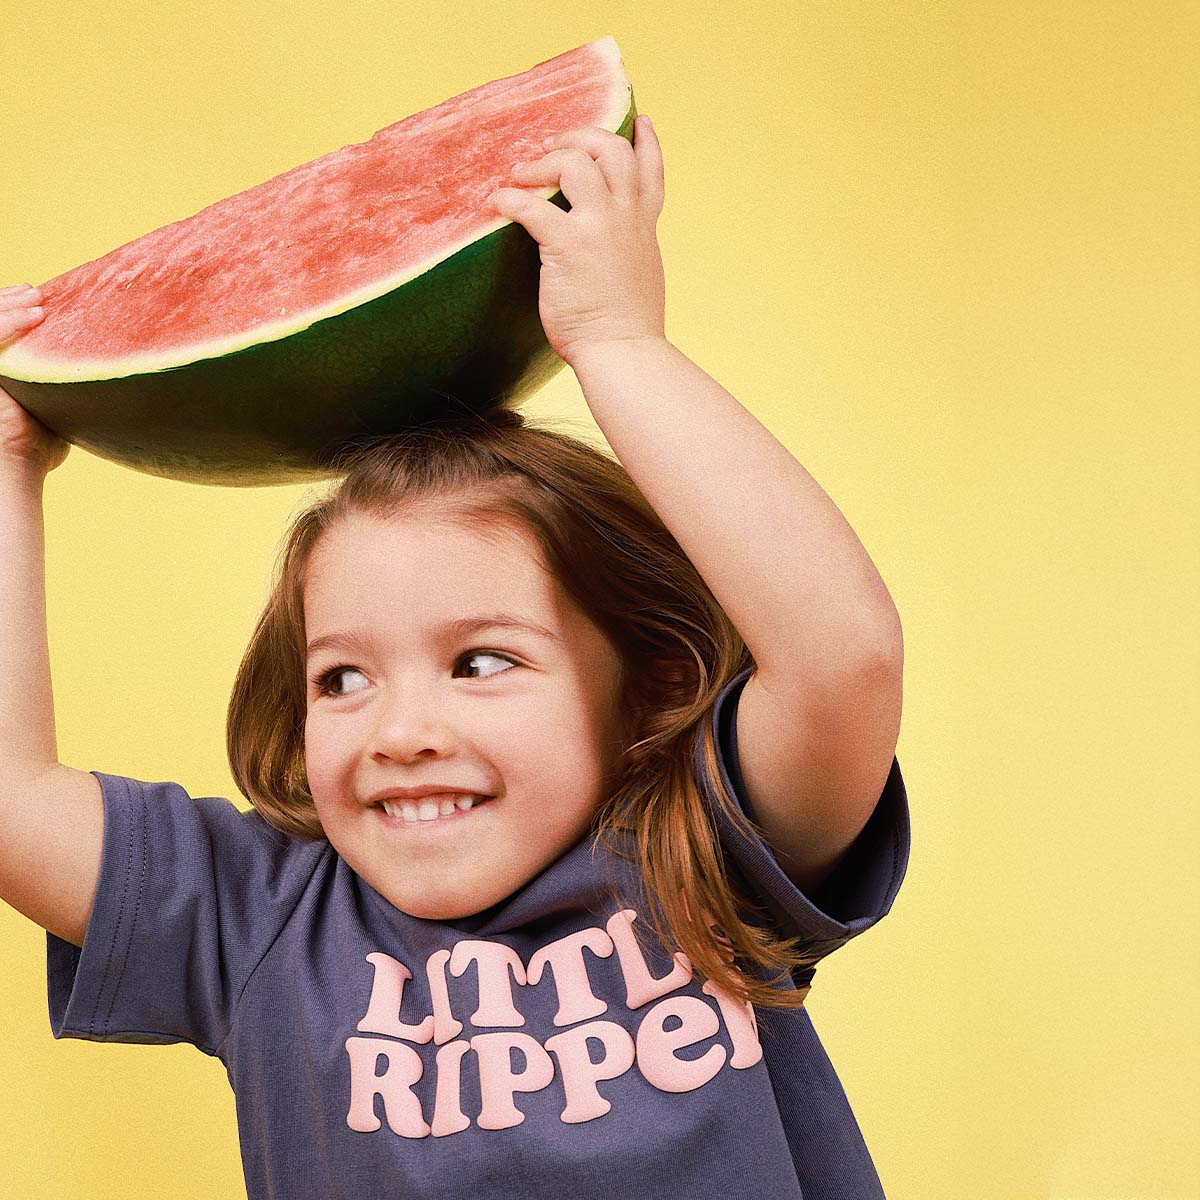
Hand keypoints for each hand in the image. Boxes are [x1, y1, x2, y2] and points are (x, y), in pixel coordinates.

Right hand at [0, 285, 69, 476]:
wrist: (18, 466)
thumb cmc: (39, 447)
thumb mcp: (56, 407)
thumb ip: (65, 388)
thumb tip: (107, 378)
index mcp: (0, 370)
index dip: (10, 310)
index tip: (38, 301)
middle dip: (8, 300)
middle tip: (35, 292)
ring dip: (10, 305)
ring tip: (36, 298)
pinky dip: (10, 323)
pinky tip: (35, 315)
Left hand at [486, 115, 666, 369]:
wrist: (623, 352)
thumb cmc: (627, 328)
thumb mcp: (641, 276)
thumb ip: (629, 251)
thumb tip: (612, 250)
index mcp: (643, 226)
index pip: (651, 170)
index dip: (646, 140)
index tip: (639, 119)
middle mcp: (625, 218)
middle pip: (610, 148)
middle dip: (579, 138)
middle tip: (551, 146)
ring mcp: (599, 228)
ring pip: (574, 162)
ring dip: (542, 161)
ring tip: (521, 172)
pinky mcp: (568, 245)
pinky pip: (531, 206)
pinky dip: (509, 199)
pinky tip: (497, 204)